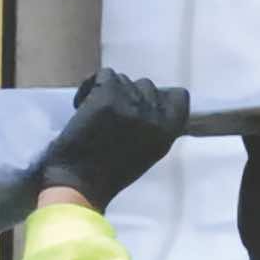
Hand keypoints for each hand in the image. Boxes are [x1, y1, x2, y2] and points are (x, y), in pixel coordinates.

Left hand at [35, 70, 190, 210]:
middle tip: (111, 114)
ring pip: (123, 79)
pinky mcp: (108, 95)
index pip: (179, 96)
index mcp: (168, 131)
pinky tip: (81, 106)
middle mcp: (154, 115)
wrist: (80, 184)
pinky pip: (103, 75)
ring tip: (95, 114)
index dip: (158, 96)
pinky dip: (89, 86)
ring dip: (108, 92)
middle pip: (146, 85)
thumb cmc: (109, 174)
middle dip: (128, 95)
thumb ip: (155, 126)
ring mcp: (132, 103)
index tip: (140, 106)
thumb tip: (150, 102)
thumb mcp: (148, 151)